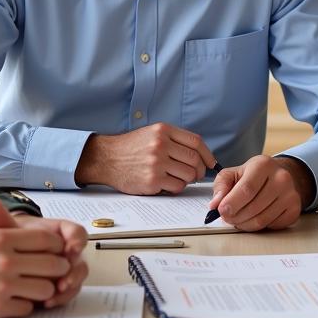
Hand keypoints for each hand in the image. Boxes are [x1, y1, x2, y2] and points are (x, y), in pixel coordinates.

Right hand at [0, 198, 74, 317]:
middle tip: (51, 270)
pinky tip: (17, 299)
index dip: (56, 245)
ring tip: (34, 286)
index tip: (53, 249)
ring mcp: (2, 287)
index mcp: (0, 238)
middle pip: (53, 264)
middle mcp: (5, 262)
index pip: (47, 240)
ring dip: (43, 288)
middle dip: (56, 267)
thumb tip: (6, 212)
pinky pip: (27, 308)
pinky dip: (26, 305)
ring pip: (45, 289)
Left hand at [11, 211, 88, 307]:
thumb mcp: (4, 231)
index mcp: (56, 233)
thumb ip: (1, 219)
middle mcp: (64, 250)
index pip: (76, 232)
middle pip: (79, 258)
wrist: (2, 261)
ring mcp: (63, 269)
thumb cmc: (8, 243)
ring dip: (70, 284)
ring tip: (57, 291)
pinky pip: (67, 292)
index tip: (72, 248)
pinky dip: (61, 298)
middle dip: (74, 268)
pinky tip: (48, 303)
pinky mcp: (58, 286)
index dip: (77, 239)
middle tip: (65, 276)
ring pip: (76, 276)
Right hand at [74, 123, 217, 194]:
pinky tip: (168, 184)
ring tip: (179, 178)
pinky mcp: (152, 180)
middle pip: (195, 160)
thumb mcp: (152, 133)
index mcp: (163, 130)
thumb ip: (174, 139)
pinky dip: (177, 187)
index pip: (196, 142)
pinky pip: (176, 187)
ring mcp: (156, 163)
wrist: (107, 158)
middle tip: (196, 175)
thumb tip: (200, 154)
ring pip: (188, 175)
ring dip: (188, 179)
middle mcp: (160, 145)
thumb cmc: (131, 147)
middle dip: (200, 170)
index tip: (211, 163)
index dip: (207, 154)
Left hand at [208, 154, 311, 230]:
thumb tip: (215, 204)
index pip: (246, 189)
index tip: (221, 211)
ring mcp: (290, 194)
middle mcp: (281, 178)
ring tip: (238, 218)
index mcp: (263, 165)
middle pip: (253, 207)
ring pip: (261, 220)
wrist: (279, 176)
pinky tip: (254, 217)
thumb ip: (221, 186)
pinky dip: (259, 226)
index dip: (232, 203)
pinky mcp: (294, 209)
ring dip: (245, 224)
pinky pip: (271, 226)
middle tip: (227, 217)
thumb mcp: (233, 173)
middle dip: (235, 217)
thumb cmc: (253, 175)